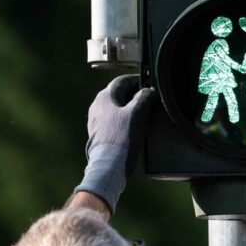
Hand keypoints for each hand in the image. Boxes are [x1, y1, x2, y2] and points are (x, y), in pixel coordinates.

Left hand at [74, 75, 154, 213]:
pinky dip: (124, 120)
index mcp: (104, 97)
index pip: (122, 81)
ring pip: (115, 108)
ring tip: (144, 113)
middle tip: (149, 98)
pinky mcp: (98, 134)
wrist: (108, 164)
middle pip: (118, 94)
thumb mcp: (137, 113)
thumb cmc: (121, 137)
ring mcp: (96, 121)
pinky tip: (134, 127)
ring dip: (129, 108)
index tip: (148, 83)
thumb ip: (144, 98)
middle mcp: (97, 106)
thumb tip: (148, 91)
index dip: (136, 80)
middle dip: (133, 95)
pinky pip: (113, 121)